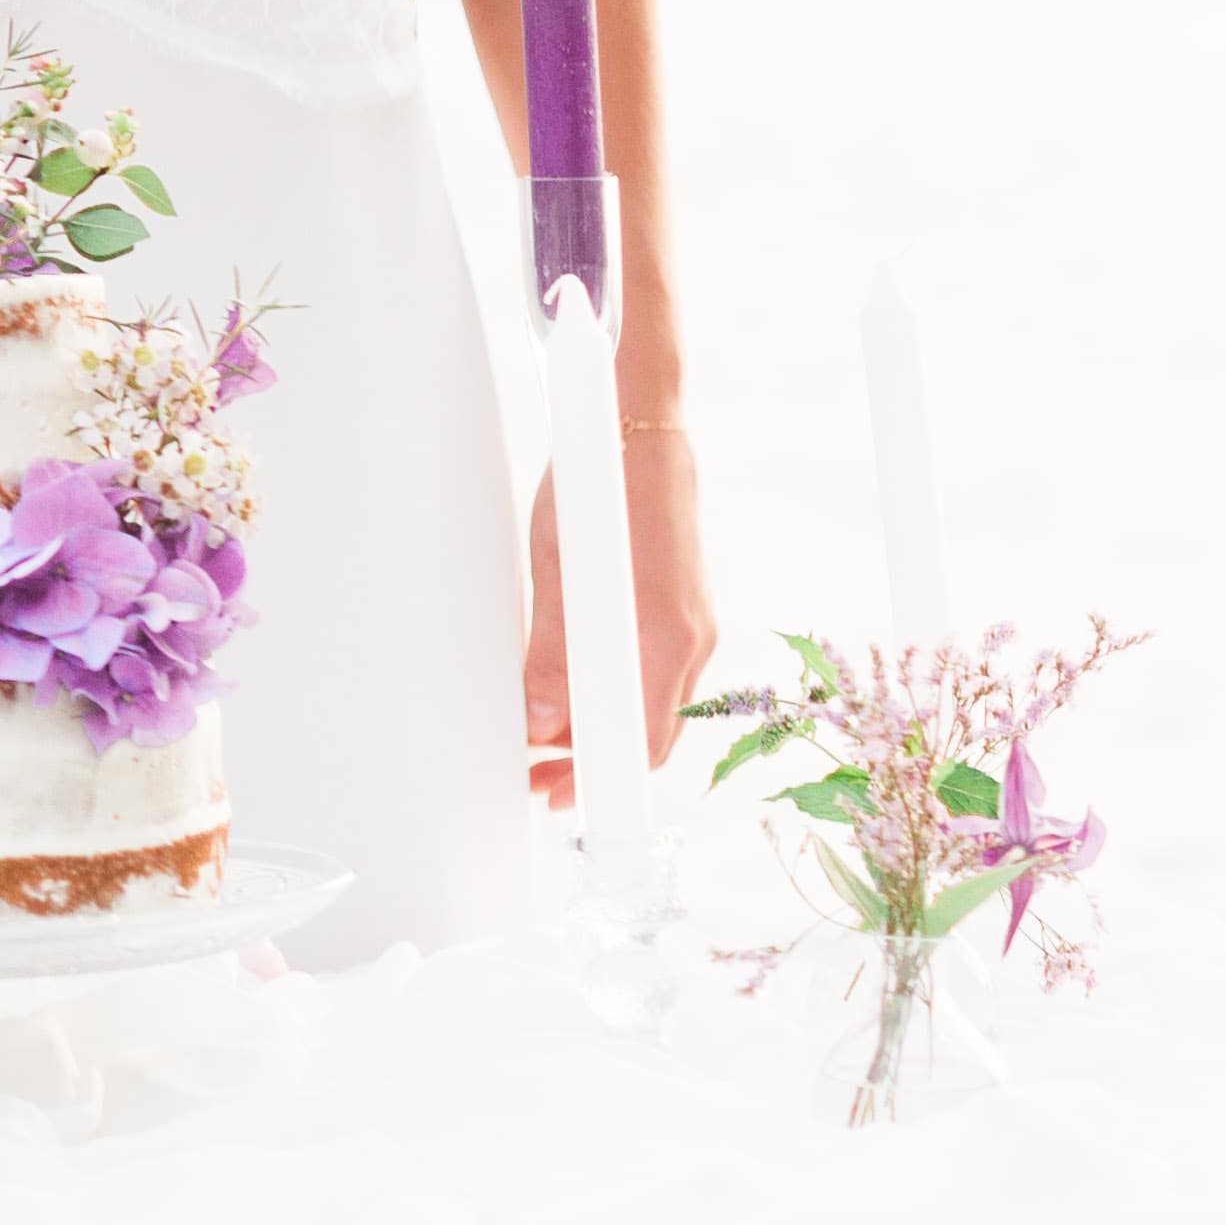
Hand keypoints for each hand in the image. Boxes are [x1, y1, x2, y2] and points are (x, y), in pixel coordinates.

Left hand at [522, 422, 718, 805]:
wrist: (642, 428)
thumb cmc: (598, 482)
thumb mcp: (559, 565)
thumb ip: (554, 650)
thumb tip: (542, 722)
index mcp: (663, 633)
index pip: (638, 743)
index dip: (594, 781)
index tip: (551, 797)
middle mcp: (691, 639)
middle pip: (646, 735)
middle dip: (588, 763)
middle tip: (530, 776)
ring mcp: (695, 628)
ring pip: (649, 708)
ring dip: (599, 733)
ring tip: (539, 740)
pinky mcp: (687, 614)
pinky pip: (655, 678)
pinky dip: (616, 699)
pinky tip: (574, 697)